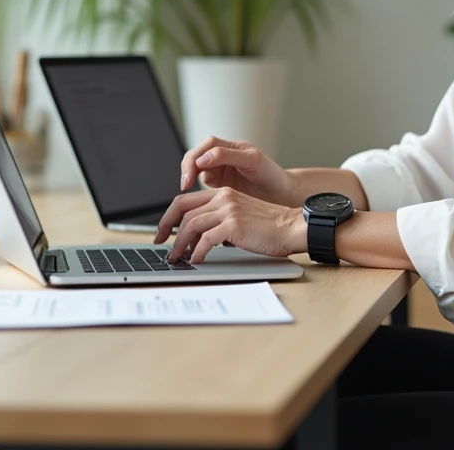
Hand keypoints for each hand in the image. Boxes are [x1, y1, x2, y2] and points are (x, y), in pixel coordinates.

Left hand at [154, 187, 306, 263]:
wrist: (291, 227)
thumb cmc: (268, 227)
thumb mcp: (239, 216)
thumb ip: (218, 220)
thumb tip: (194, 238)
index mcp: (222, 193)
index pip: (185, 201)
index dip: (168, 217)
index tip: (162, 232)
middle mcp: (223, 197)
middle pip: (183, 210)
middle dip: (167, 229)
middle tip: (162, 246)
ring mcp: (228, 209)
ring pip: (191, 225)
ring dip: (180, 244)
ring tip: (178, 258)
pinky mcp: (234, 224)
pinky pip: (206, 239)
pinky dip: (197, 251)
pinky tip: (196, 259)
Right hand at [179, 136, 299, 206]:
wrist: (281, 195)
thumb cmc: (272, 175)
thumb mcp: (252, 160)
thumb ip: (227, 155)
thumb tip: (203, 158)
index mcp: (232, 147)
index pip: (207, 145)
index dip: (197, 157)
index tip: (193, 171)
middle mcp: (223, 157)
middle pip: (196, 156)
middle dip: (187, 168)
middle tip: (185, 183)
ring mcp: (220, 170)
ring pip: (196, 170)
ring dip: (188, 177)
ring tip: (187, 189)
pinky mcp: (219, 185)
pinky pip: (201, 183)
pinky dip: (196, 189)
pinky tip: (197, 197)